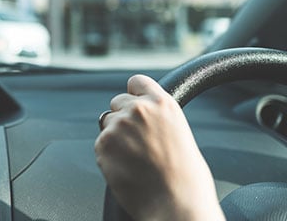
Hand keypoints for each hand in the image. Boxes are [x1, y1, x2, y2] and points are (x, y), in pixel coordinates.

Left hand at [95, 75, 224, 220]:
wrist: (176, 204)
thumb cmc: (186, 178)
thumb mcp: (179, 132)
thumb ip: (158, 117)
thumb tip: (144, 118)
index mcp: (162, 103)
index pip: (136, 82)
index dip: (133, 94)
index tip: (133, 101)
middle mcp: (138, 109)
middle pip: (117, 102)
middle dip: (123, 117)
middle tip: (136, 141)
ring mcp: (118, 126)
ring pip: (107, 123)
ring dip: (115, 137)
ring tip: (135, 159)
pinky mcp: (103, 144)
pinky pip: (101, 144)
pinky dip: (109, 155)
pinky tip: (126, 168)